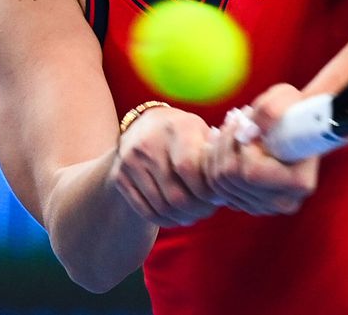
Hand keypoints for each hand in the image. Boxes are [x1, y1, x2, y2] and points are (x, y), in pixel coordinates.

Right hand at [110, 106, 222, 227]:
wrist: (142, 126)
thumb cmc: (182, 134)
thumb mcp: (199, 132)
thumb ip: (214, 155)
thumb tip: (227, 186)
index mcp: (176, 128)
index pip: (189, 169)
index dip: (206, 191)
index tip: (217, 198)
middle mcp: (149, 143)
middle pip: (175, 195)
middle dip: (197, 210)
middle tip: (208, 211)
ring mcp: (130, 161)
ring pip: (161, 207)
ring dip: (182, 218)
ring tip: (194, 215)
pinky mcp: (119, 177)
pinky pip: (145, 211)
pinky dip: (165, 221)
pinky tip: (177, 218)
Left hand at [203, 84, 318, 215]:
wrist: (300, 126)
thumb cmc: (294, 109)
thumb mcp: (286, 98)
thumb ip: (270, 110)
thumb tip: (248, 131)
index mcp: (299, 182)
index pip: (252, 172)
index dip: (241, 144)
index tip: (245, 121)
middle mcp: (284, 201)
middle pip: (232, 178)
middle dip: (226, 143)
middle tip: (233, 120)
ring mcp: (265, 206)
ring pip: (219, 183)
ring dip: (218, 150)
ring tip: (229, 126)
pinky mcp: (248, 203)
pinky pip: (217, 187)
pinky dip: (214, 162)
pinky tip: (222, 140)